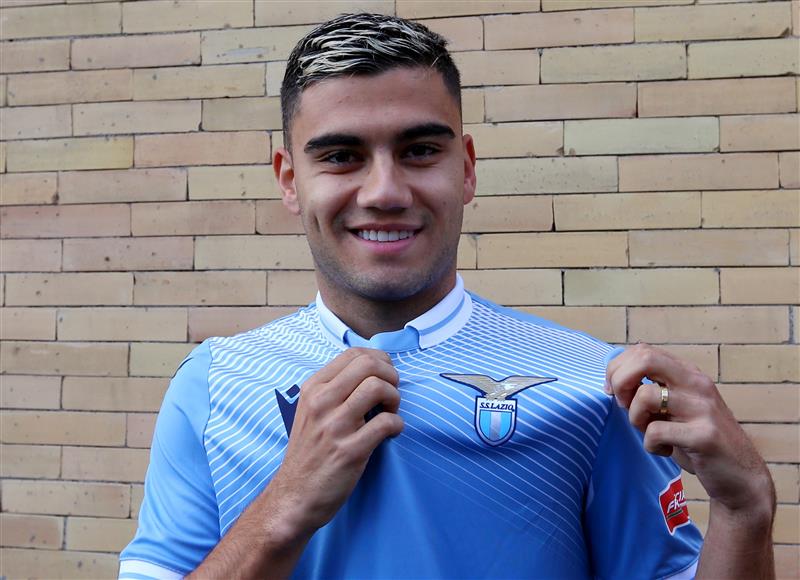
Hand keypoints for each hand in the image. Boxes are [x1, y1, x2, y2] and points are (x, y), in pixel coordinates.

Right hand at [269, 348, 403, 535]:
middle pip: (368, 365)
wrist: (294, 497)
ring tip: (390, 412)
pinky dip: (397, 425)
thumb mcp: (311, 411)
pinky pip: (386, 423)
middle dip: (390, 376)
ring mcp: (334, 426)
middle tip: (391, 395)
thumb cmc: (309, 453)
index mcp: (313, 389)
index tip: (385, 376)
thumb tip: (372, 370)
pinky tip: (391, 433)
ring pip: (378, 388)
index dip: (379, 360)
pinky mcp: (350, 451)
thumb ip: (334, 390)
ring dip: (395, 399)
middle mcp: (321, 402)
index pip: (353, 354)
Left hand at [605, 344, 773, 515]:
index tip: (613, 392)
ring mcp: (702, 408)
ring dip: (635, 419)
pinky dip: (651, 445)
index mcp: (686, 373)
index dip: (618, 369)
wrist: (741, 475)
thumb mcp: (676, 406)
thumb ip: (653, 390)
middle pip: (645, 358)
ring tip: (650, 432)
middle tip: (622, 405)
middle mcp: (696, 383)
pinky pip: (656, 432)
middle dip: (620, 381)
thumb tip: (613, 380)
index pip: (643, 350)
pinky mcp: (703, 435)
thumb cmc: (697, 439)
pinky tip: (665, 451)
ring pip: (645, 396)